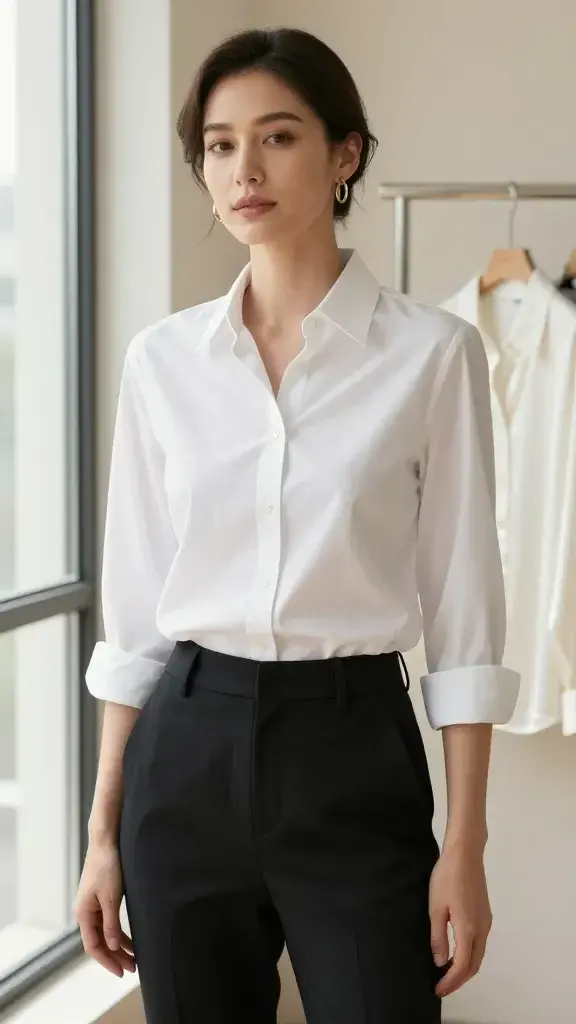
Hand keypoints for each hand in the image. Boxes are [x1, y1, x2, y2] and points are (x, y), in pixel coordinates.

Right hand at [74, 841, 136, 977]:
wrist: (105, 842)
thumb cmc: (107, 867)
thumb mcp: (111, 897)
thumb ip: (111, 923)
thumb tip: (113, 946)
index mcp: (83, 914)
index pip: (93, 946)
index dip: (107, 961)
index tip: (120, 972)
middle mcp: (85, 913)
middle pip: (99, 942)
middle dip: (115, 957)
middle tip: (132, 968)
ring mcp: (92, 907)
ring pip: (105, 934)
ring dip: (118, 947)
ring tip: (134, 958)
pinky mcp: (100, 900)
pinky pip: (108, 923)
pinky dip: (118, 933)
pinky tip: (129, 941)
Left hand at [429, 841, 492, 997]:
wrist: (465, 853)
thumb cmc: (446, 877)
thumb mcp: (436, 907)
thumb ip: (438, 936)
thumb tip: (441, 962)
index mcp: (469, 928)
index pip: (462, 965)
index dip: (451, 981)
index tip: (438, 989)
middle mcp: (482, 928)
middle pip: (475, 964)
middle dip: (459, 980)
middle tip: (442, 987)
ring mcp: (486, 920)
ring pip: (479, 954)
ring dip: (466, 968)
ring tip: (448, 974)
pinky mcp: (485, 913)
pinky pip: (480, 943)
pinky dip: (470, 955)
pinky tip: (458, 953)